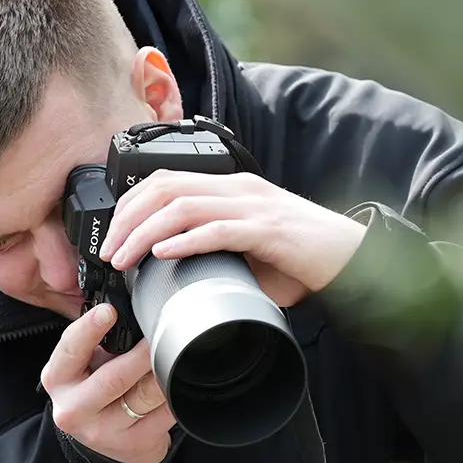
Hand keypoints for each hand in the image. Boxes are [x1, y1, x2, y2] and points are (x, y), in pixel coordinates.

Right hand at [40, 304, 174, 462]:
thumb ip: (99, 342)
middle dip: (141, 354)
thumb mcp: (85, 366)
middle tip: (159, 334)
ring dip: (163, 372)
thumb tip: (129, 311)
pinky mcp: (134, 444)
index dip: (90, 328)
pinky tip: (176, 382)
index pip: (70, 350)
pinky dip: (174, 393)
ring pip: (144, 395)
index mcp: (58, 379)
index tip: (108, 311)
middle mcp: (74, 408)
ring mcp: (104, 430)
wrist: (107, 445)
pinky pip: (164, 412)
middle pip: (114, 377)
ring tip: (171, 356)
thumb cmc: (95, 394)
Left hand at [99, 171, 367, 307]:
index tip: (112, 234)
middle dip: (127, 218)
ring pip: (183, 206)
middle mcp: (239, 189)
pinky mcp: (269, 231)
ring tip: (124, 258)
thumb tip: (180, 282)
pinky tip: (163, 255)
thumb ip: (219, 256)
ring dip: (145, 232)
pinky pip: (218, 229)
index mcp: (232, 189)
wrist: (353, 258)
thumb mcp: (252, 252)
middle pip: (165, 188)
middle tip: (108, 252)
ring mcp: (253, 207)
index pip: (167, 180)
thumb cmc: (304, 259)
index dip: (131, 204)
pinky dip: (184, 241)